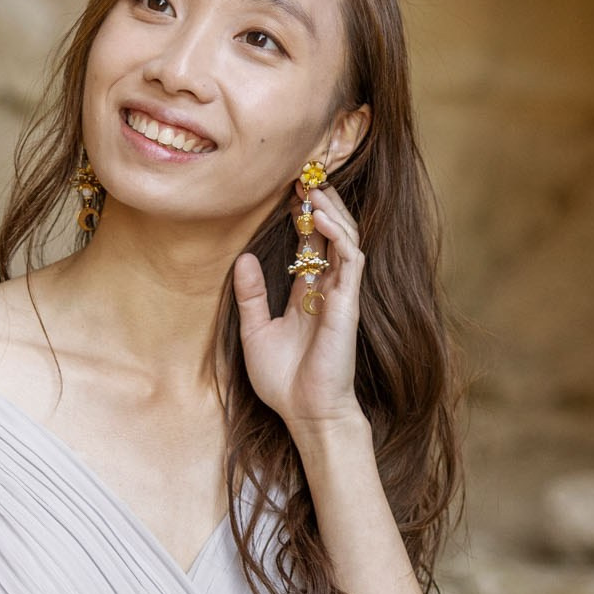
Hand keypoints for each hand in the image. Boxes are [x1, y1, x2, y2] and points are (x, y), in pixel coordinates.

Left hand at [233, 180, 366, 433]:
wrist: (306, 414)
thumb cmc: (284, 382)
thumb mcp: (255, 331)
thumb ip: (250, 296)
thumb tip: (244, 259)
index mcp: (309, 295)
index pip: (311, 246)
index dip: (303, 218)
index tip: (290, 195)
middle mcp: (329, 290)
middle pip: (331, 235)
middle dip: (320, 205)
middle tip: (303, 179)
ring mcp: (342, 295)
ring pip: (346, 240)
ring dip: (332, 212)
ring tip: (313, 189)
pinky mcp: (349, 303)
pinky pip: (350, 260)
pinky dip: (338, 235)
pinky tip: (320, 219)